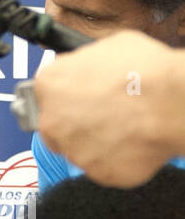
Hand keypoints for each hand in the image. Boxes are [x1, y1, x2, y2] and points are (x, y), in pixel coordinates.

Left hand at [34, 30, 184, 188]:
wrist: (172, 102)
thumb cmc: (146, 70)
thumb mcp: (110, 46)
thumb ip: (84, 62)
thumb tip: (84, 67)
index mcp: (50, 84)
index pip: (46, 93)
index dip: (67, 95)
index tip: (81, 96)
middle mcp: (51, 121)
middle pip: (56, 126)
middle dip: (77, 122)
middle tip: (106, 113)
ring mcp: (72, 151)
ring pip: (80, 149)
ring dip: (98, 141)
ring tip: (127, 126)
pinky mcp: (96, 173)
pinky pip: (104, 167)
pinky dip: (118, 158)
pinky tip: (135, 142)